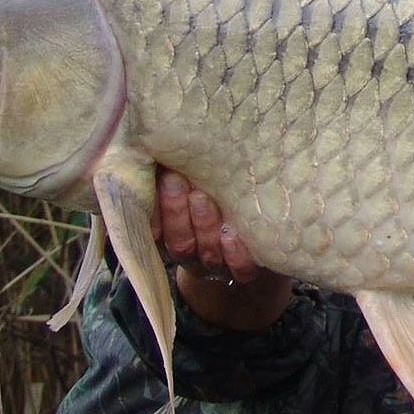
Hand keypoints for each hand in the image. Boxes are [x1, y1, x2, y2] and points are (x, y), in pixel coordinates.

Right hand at [155, 169, 290, 329]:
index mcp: (170, 235)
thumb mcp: (191, 179)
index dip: (155, 207)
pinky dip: (235, 255)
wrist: (260, 222)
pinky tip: (231, 234)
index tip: (161, 177)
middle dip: (175, 211)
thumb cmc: (216, 190)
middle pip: (179, 243)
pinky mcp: (247, 271)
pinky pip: (240, 272)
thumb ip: (171, 169)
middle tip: (176, 179)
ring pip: (206, 254)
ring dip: (203, 226)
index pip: (155, 230)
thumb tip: (152, 141)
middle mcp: (192, 254)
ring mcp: (219, 266)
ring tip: (204, 198)